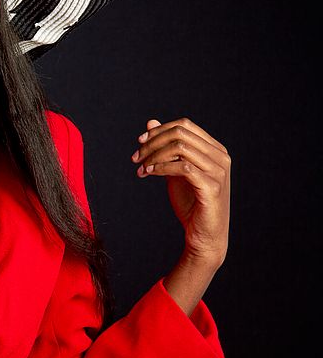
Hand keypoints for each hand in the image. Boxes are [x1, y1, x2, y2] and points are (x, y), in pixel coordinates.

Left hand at [131, 117, 230, 268]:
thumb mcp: (174, 170)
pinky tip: (148, 173)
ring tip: (141, 168)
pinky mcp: (212, 187)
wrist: (204, 235)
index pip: (184, 125)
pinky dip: (161, 167)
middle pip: (181, 133)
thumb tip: (151, 123)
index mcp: (214, 149)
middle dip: (153, 142)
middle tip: (136, 157)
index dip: (159, 130)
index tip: (139, 142)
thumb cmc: (191, 202)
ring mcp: (218, 171)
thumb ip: (166, 148)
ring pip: (180, 147)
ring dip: (154, 155)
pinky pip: (182, 167)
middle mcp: (220, 157)